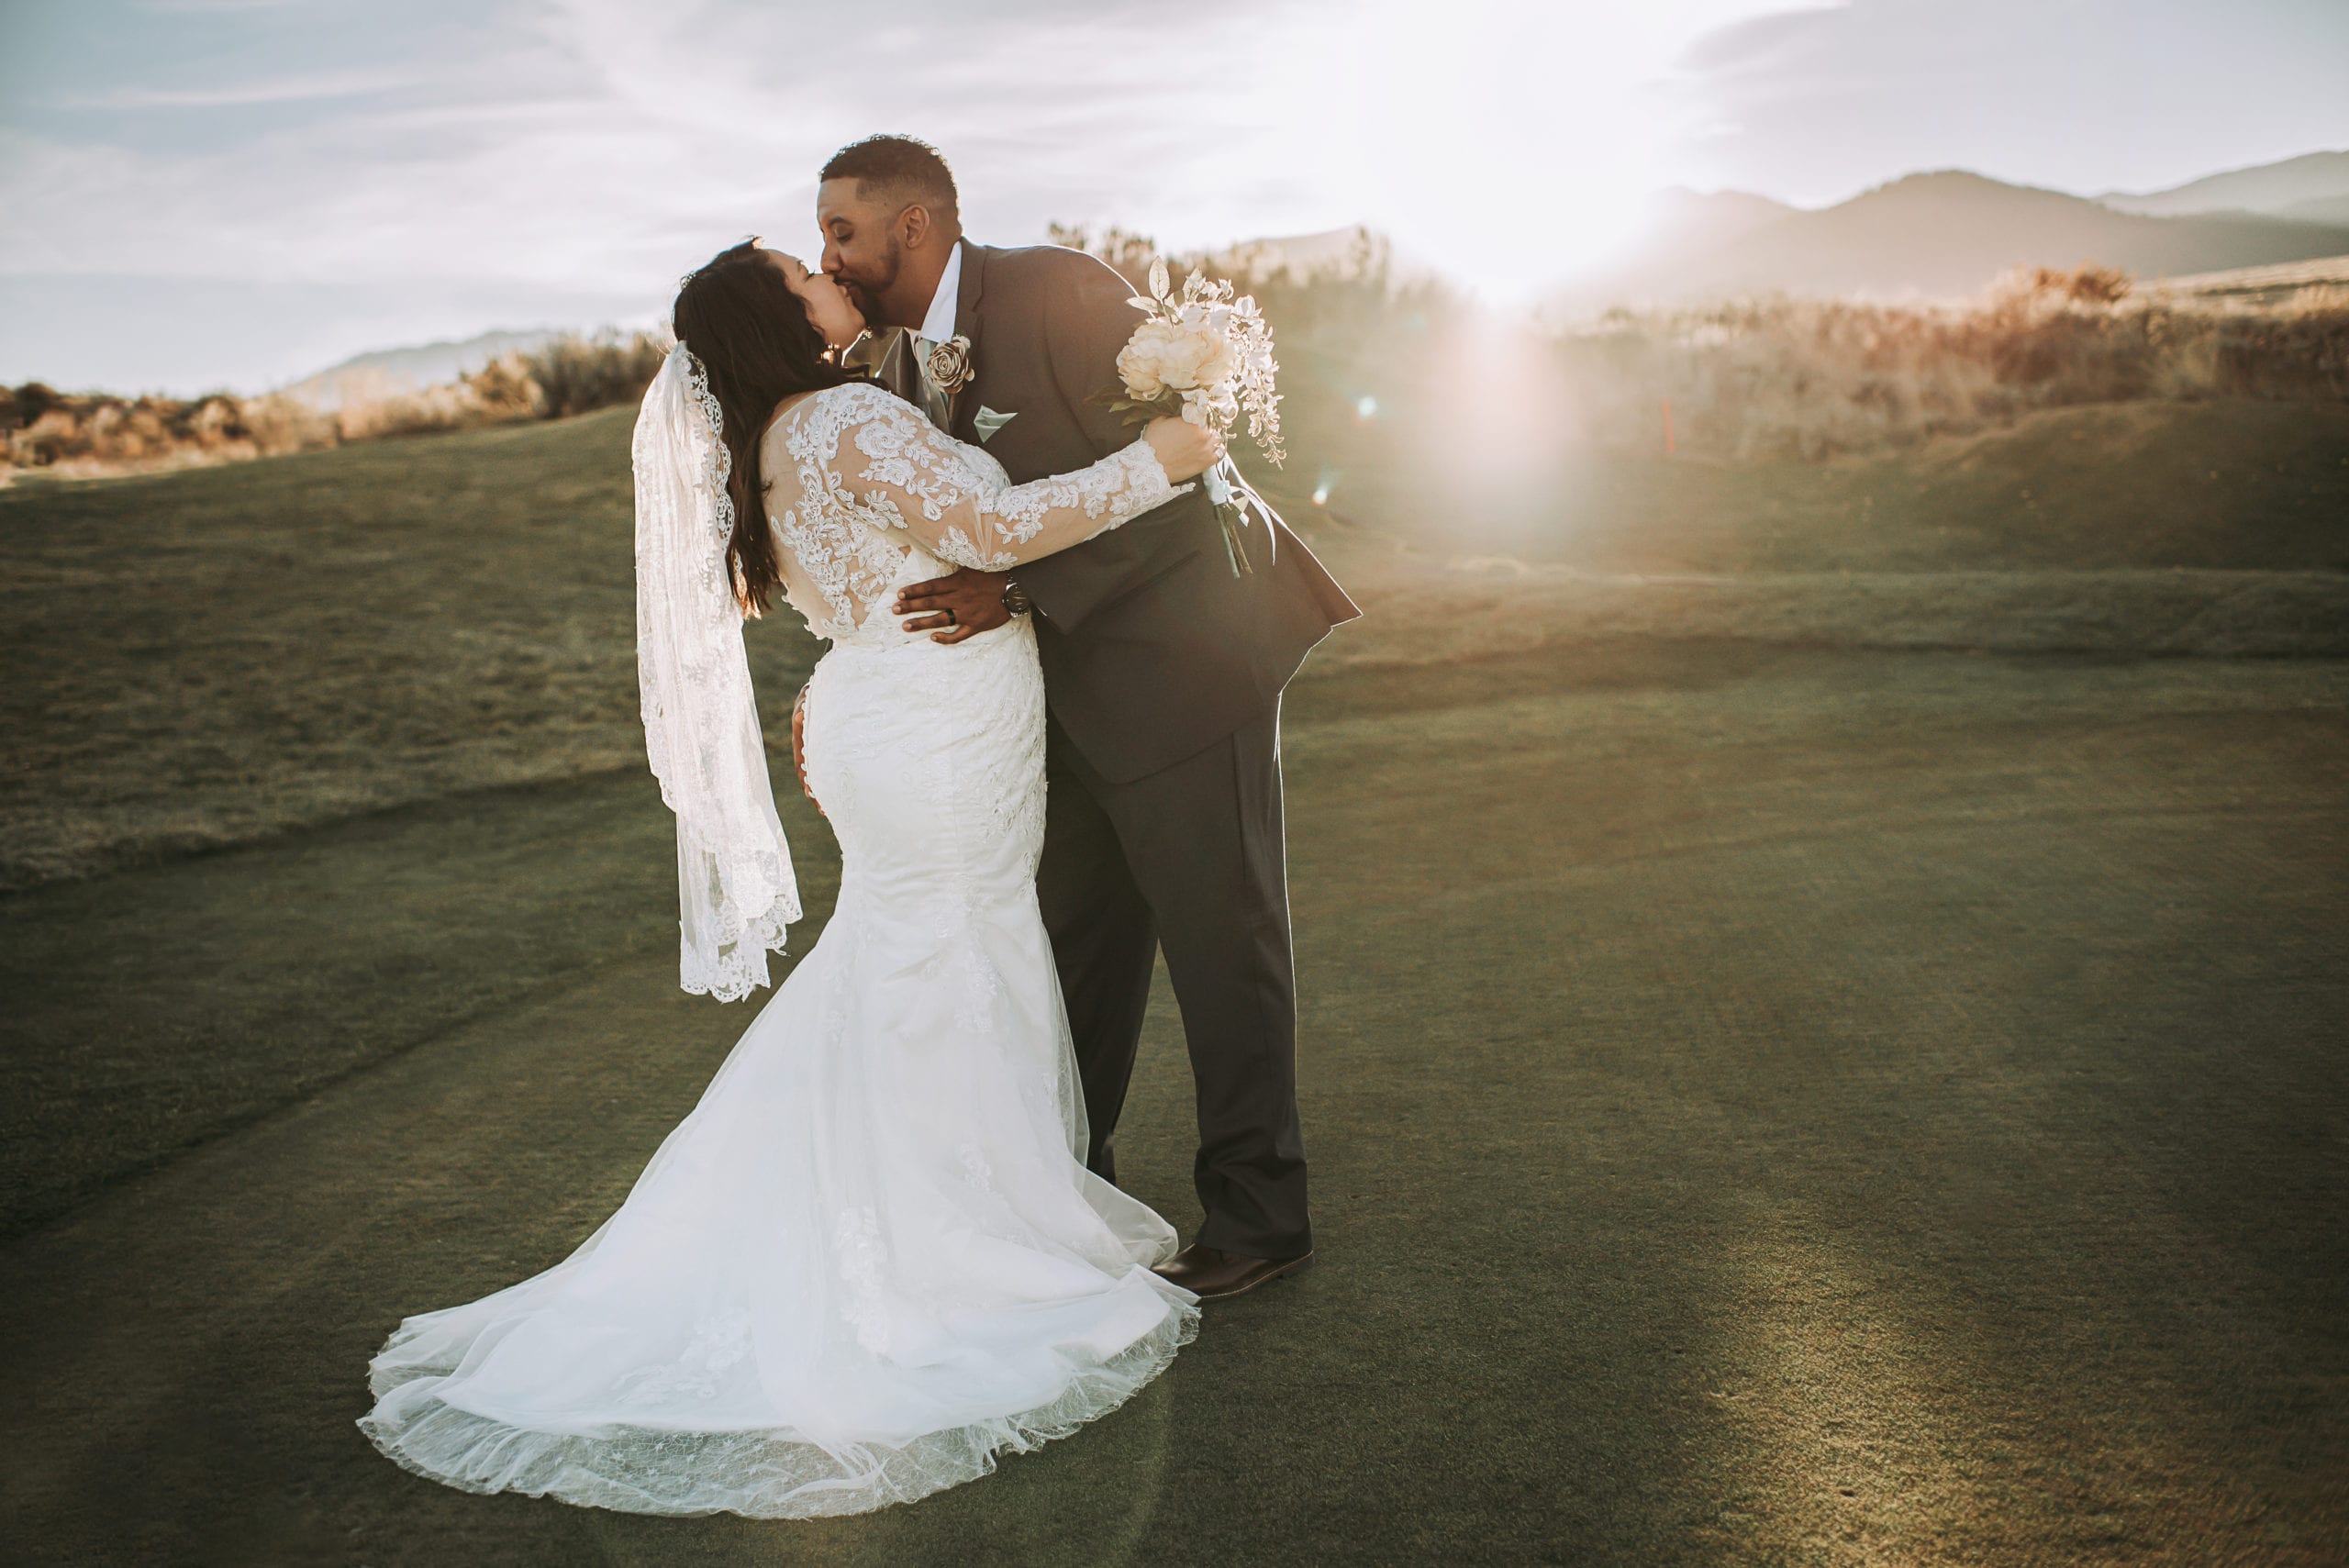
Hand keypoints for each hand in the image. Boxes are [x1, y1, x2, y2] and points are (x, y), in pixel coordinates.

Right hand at [791, 686, 822, 815]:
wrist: (830, 688)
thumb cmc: (820, 692)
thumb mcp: (811, 699)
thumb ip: (805, 708)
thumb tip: (801, 716)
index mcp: (800, 737)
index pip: (800, 763)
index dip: (806, 779)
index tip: (812, 794)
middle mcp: (806, 745)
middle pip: (808, 773)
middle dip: (815, 791)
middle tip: (823, 809)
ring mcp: (817, 747)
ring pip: (818, 772)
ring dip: (823, 790)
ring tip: (828, 809)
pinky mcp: (829, 748)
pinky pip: (828, 767)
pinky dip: (833, 780)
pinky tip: (840, 794)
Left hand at [893, 567, 1011, 643]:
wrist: (1016, 589)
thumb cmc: (995, 574)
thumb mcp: (973, 564)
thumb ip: (956, 567)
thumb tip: (940, 556)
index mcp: (958, 582)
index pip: (931, 587)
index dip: (914, 591)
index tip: (900, 595)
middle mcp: (960, 598)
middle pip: (931, 603)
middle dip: (911, 607)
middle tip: (895, 611)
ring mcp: (968, 613)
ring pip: (941, 619)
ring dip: (922, 623)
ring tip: (906, 626)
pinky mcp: (977, 625)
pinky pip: (959, 634)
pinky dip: (946, 638)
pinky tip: (934, 638)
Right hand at [1144, 415, 1223, 482]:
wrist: (1151, 466)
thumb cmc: (1153, 443)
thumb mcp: (1160, 420)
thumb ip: (1174, 413)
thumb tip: (1181, 409)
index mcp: (1193, 421)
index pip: (1204, 413)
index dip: (1201, 414)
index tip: (1198, 416)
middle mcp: (1203, 434)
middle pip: (1213, 425)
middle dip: (1207, 426)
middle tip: (1200, 429)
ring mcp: (1207, 449)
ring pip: (1218, 439)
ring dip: (1212, 438)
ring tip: (1204, 440)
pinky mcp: (1207, 462)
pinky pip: (1219, 454)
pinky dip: (1215, 451)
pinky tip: (1209, 450)